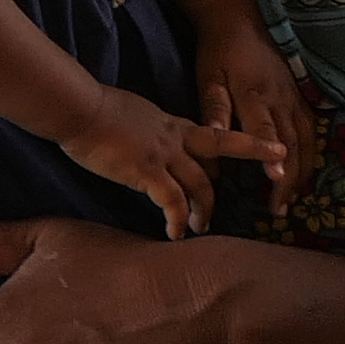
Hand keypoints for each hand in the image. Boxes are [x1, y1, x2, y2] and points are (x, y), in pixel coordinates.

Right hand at [56, 85, 277, 241]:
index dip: (239, 148)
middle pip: (219, 155)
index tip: (264, 155)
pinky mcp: (148, 171)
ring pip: (200, 184)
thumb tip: (145, 141)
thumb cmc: (95, 110)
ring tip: (200, 229)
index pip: (212, 138)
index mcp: (172, 123)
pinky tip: (175, 234)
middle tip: (223, 209)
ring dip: (203, 210)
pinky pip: (173, 201)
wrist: (80, 108)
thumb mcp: (132, 115)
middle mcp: (175, 138)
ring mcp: (164, 154)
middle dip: (227, 183)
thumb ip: (147, 129)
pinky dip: (178, 220)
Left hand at [186, 8, 315, 210]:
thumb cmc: (218, 55)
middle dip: (289, 178)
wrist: (240, 23)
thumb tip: (217, 140)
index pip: (266, 129)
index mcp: (254, 95)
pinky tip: (305, 174)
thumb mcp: (209, 80)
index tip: (277, 181)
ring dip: (303, 172)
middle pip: (291, 143)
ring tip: (294, 199)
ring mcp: (294, 98)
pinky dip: (311, 155)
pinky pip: (311, 130)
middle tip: (281, 209)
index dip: (273, 155)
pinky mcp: (300, 97)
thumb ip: (215, 111)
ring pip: (306, 140)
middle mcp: (280, 99)